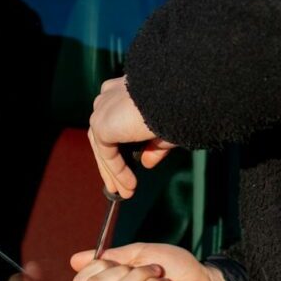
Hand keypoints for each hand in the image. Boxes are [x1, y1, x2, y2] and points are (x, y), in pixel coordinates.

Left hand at [88, 76, 175, 198]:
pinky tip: (130, 184)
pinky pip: (107, 152)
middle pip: (103, 135)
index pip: (114, 120)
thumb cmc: (178, 105)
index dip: (118, 147)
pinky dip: (117, 170)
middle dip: (111, 163)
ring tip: (126, 192)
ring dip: (114, 171)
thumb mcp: (166, 129)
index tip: (128, 167)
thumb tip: (146, 163)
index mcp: (123, 89)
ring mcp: (103, 107)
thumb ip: (154, 146)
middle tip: (121, 187)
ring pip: (102, 145)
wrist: (176, 94)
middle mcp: (109, 95)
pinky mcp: (102, 122)